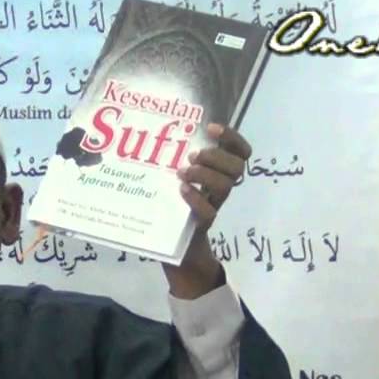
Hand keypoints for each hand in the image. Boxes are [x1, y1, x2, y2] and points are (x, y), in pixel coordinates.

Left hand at [165, 123, 251, 298]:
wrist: (175, 251)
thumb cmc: (171, 208)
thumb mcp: (171, 181)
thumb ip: (167, 162)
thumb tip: (139, 134)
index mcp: (216, 173)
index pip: (239, 151)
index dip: (232, 137)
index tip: (212, 128)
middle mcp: (219, 189)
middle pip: (237, 166)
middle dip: (217, 156)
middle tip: (194, 156)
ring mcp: (212, 206)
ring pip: (226, 186)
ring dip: (205, 174)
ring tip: (184, 173)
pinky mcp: (201, 225)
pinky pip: (208, 211)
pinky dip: (195, 198)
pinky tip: (182, 191)